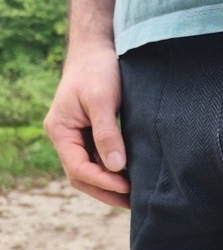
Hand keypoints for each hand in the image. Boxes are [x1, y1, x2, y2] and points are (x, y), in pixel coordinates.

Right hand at [43, 42, 130, 207]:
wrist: (97, 46)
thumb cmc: (97, 68)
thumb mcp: (102, 99)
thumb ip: (106, 133)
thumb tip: (116, 166)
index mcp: (60, 130)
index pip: (78, 167)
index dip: (102, 180)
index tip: (127, 187)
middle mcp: (65, 136)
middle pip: (81, 176)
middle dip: (105, 191)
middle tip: (133, 202)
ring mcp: (76, 135)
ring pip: (89, 170)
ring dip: (109, 184)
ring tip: (134, 196)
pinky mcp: (90, 131)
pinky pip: (98, 158)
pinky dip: (112, 170)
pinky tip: (131, 176)